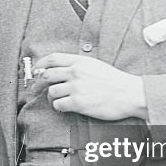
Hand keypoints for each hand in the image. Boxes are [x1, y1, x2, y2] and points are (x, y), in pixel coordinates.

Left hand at [33, 53, 147, 120]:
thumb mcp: (96, 65)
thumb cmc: (115, 81)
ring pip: (51, 92)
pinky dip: (58, 107)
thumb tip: (59, 69)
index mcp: (80, 61)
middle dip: (39, 83)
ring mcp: (77, 88)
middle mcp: (76, 72)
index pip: (52, 58)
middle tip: (37, 88)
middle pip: (46, 75)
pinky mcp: (79, 103)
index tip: (35, 70)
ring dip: (51, 97)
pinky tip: (65, 107)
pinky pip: (58, 105)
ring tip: (58, 100)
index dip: (39, 64)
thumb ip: (78, 65)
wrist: (130, 94)